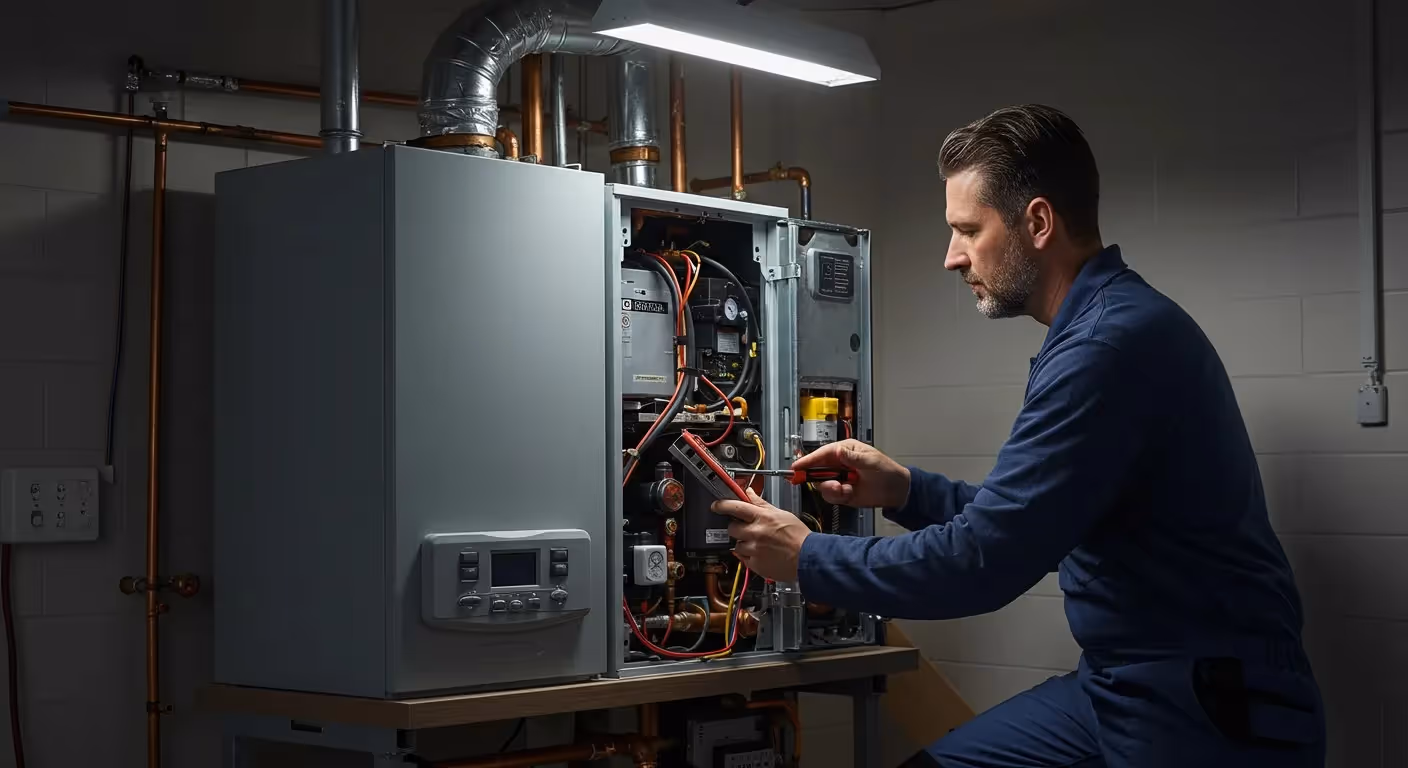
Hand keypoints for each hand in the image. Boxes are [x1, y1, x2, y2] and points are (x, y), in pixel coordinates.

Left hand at [711, 489, 810, 582]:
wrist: (808, 558)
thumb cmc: (798, 536)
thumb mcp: (780, 513)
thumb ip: (761, 504)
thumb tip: (749, 492)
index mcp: (763, 518)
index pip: (736, 507)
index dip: (722, 505)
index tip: (716, 505)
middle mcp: (756, 533)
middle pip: (732, 528)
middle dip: (737, 527)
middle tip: (747, 529)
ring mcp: (754, 550)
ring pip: (737, 544)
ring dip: (744, 543)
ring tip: (759, 543)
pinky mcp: (755, 564)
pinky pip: (743, 558)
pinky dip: (749, 555)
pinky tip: (761, 553)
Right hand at [792, 439, 910, 507]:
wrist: (896, 491)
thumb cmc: (886, 470)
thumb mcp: (871, 461)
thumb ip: (853, 457)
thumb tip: (838, 451)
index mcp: (844, 451)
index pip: (822, 454)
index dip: (808, 460)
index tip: (797, 467)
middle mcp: (838, 464)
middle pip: (817, 470)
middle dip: (819, 478)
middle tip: (826, 483)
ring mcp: (839, 478)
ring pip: (822, 485)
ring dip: (831, 489)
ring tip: (845, 489)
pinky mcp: (841, 492)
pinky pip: (830, 496)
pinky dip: (837, 496)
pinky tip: (848, 493)